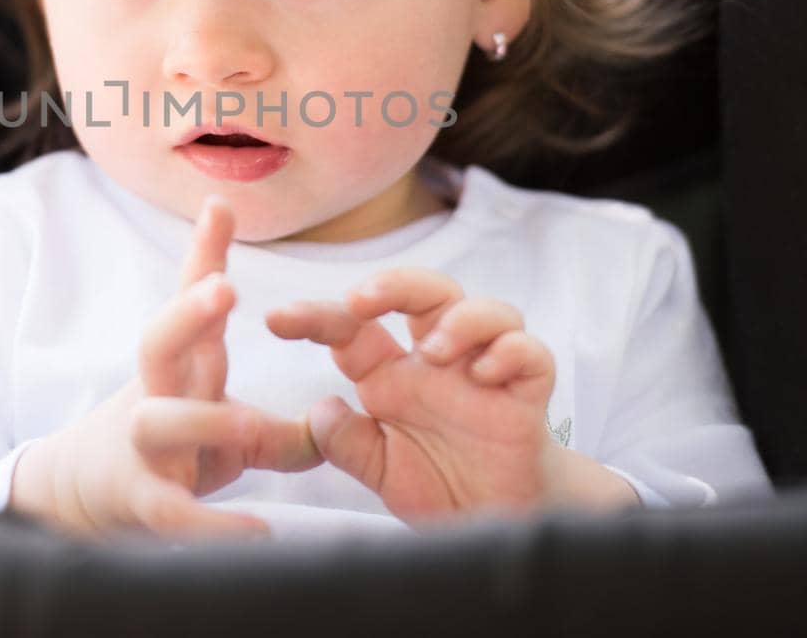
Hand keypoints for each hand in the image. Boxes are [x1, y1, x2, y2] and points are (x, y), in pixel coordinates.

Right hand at [11, 195, 320, 540]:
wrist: (87, 496)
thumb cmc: (171, 448)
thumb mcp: (224, 428)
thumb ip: (283, 429)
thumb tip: (335, 425)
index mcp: (181, 366)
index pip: (190, 300)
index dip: (204, 253)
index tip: (220, 205)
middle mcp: (156, 394)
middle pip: (158, 341)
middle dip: (187, 314)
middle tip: (221, 288)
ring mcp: (142, 446)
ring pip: (160, 421)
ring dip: (203, 419)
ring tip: (248, 422)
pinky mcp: (142, 500)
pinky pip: (174, 510)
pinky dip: (214, 524)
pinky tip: (257, 534)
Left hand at [265, 268, 560, 525]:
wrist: (498, 523)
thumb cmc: (439, 484)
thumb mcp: (380, 471)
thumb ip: (348, 444)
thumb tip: (319, 409)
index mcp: (394, 376)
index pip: (355, 328)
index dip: (316, 317)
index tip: (276, 319)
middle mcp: (438, 363)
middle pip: (425, 292)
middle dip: (394, 283)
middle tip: (361, 299)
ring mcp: (486, 372)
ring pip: (485, 309)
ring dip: (458, 319)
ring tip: (433, 352)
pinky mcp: (528, 393)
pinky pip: (531, 352)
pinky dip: (509, 352)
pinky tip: (486, 375)